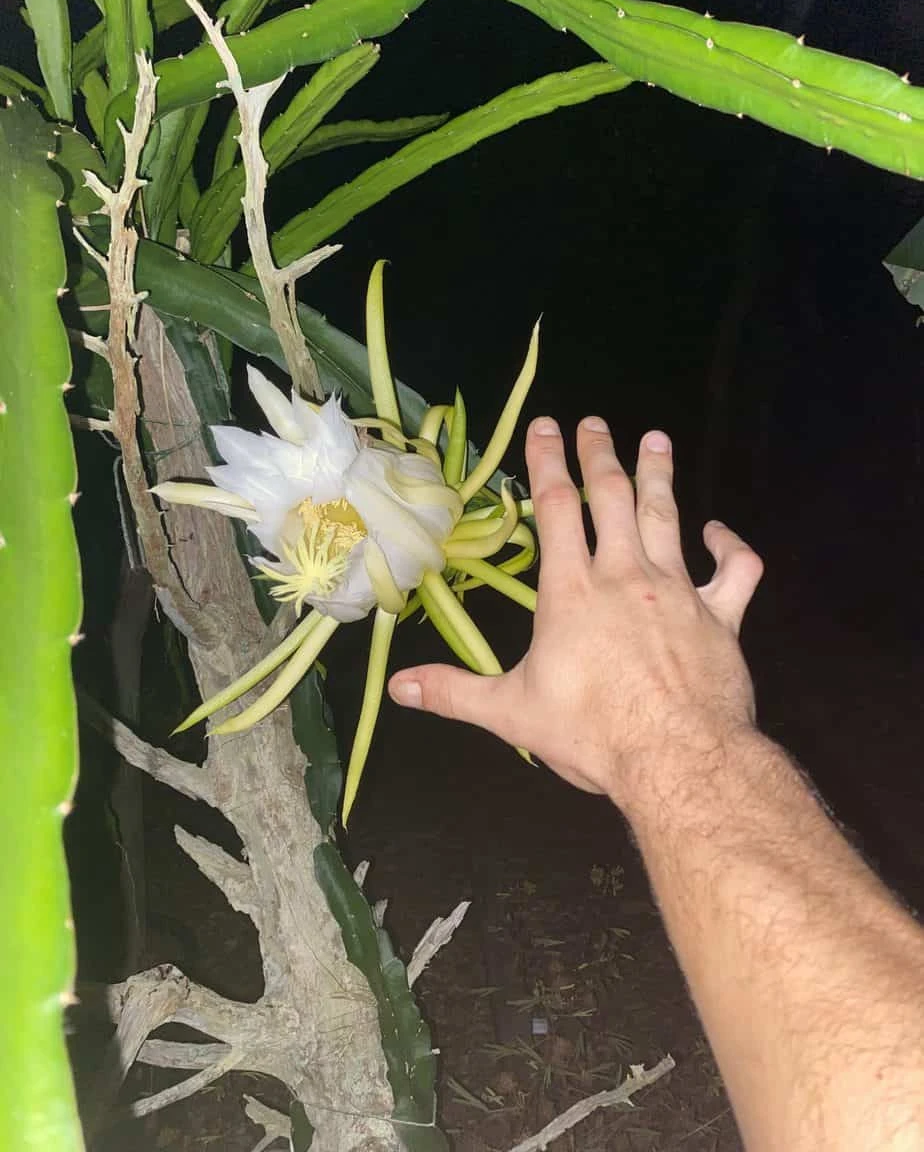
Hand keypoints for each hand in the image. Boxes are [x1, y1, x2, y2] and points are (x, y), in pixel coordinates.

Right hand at [389, 417, 763, 809]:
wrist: (678, 758)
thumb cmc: (592, 733)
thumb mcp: (511, 714)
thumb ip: (455, 692)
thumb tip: (399, 687)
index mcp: (572, 592)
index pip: (556, 509)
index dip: (548, 462)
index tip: (545, 425)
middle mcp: (625, 577)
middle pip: (612, 498)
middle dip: (601, 454)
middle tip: (595, 422)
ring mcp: (678, 591)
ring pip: (667, 517)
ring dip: (659, 475)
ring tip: (656, 440)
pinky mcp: (721, 616)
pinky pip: (735, 569)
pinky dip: (730, 545)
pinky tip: (720, 531)